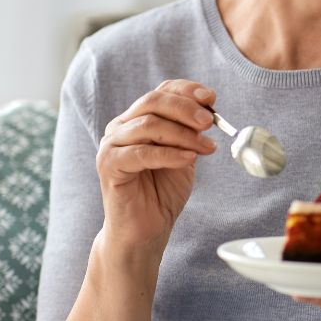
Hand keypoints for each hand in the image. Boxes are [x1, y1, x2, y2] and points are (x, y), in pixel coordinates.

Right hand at [96, 80, 217, 256]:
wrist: (145, 230)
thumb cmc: (163, 191)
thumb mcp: (185, 154)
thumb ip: (191, 132)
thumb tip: (209, 111)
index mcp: (138, 119)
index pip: (162, 92)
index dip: (187, 90)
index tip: (211, 98)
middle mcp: (121, 127)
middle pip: (153, 102)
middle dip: (185, 108)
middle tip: (209, 122)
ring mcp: (111, 145)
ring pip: (148, 125)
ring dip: (182, 134)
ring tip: (206, 147)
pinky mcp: (108, 166)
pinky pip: (140, 153)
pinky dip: (169, 154)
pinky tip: (189, 160)